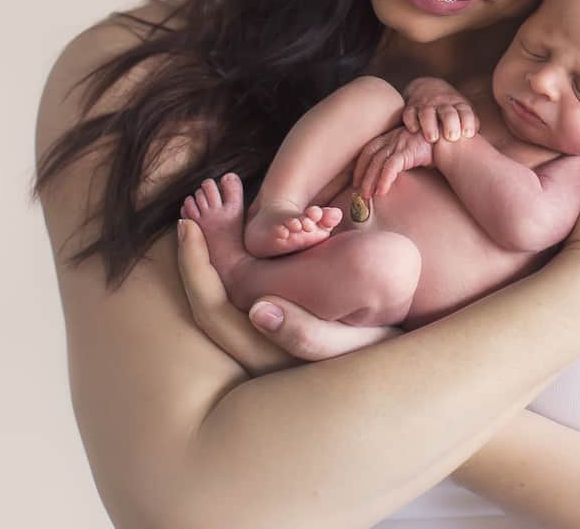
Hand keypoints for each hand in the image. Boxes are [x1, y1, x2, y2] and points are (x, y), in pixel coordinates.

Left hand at [176, 219, 398, 368]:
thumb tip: (256, 311)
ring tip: (210, 216)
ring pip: (220, 293)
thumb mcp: (348, 345)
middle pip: (207, 298)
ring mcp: (261, 338)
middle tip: (191, 213)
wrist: (392, 366)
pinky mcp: (273, 324)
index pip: (210, 306)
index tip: (188, 227)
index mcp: (261, 354)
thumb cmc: (376, 352)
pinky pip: (240, 291)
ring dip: (212, 255)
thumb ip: (304, 334)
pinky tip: (239, 235)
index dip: (195, 265)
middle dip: (196, 254)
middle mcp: (253, 349)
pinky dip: (233, 262)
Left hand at [353, 126, 433, 199]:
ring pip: (378, 162)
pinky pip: (392, 166)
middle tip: (359, 192)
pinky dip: (384, 179)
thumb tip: (392, 178)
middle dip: (362, 175)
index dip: (361, 164)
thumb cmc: (434, 148)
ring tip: (367, 196)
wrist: (451, 141)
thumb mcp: (413, 151)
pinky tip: (382, 191)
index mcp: (392, 136)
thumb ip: (401, 159)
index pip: (369, 149)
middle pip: (370, 156)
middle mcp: (393, 138)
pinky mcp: (408, 150)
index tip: (356, 179)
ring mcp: (400, 142)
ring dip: (371, 180)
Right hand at [402, 76, 478, 141]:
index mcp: (458, 105)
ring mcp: (426, 105)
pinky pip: (409, 113)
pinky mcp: (411, 107)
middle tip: (452, 137)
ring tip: (433, 138)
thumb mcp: (463, 110)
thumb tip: (478, 139)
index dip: (467, 121)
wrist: (427, 87)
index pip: (465, 111)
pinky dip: (411, 121)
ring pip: (427, 113)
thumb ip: (471, 122)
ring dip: (430, 125)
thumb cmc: (450, 107)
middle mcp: (442, 104)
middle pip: (447, 112)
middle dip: (450, 123)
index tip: (468, 133)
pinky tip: (414, 130)